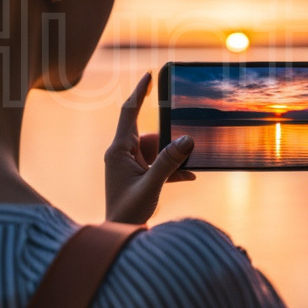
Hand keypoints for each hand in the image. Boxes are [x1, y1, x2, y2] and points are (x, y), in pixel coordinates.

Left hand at [105, 72, 194, 224]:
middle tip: (185, 149)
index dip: (139, 92)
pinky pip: (158, 163)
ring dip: (173, 159)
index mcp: (118, 150)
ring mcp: (130, 164)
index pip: (129, 113)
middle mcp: (122, 153)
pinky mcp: (137, 174)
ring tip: (188, 170)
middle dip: (169, 142)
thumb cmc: (128, 212)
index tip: (149, 75)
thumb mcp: (152, 185)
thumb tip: (187, 140)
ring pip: (157, 149)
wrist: (121, 233)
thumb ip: (169, 163)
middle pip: (151, 135)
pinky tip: (188, 176)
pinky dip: (172, 168)